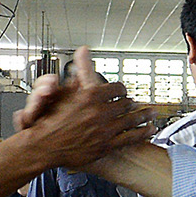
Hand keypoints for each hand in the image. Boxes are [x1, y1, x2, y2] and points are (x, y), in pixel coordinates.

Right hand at [15, 47, 153, 165]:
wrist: (43, 145)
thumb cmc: (48, 119)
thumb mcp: (61, 88)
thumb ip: (77, 70)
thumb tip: (84, 51)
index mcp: (91, 95)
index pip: (116, 88)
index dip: (121, 89)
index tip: (122, 91)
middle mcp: (100, 111)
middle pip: (126, 103)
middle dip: (132, 103)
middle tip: (136, 103)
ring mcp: (105, 129)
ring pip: (132, 119)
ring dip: (144, 115)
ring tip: (152, 113)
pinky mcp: (107, 145)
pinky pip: (131, 137)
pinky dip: (143, 132)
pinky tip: (150, 130)